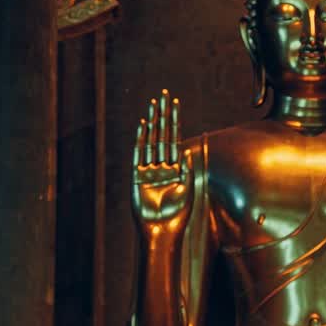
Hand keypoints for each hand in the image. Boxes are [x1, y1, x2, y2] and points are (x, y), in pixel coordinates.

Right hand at [132, 89, 193, 236]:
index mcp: (176, 168)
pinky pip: (140, 155)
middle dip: (164, 116)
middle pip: (163, 135)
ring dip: (153, 123)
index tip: (176, 105)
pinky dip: (142, 140)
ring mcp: (149, 170)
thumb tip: (185, 151)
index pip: (175, 139)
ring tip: (154, 105)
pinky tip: (145, 126)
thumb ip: (186, 170)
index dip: (175, 122)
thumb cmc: (178, 214)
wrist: (162, 229)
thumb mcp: (187, 190)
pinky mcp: (138, 177)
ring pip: (152, 141)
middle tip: (164, 96)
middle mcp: (162, 166)